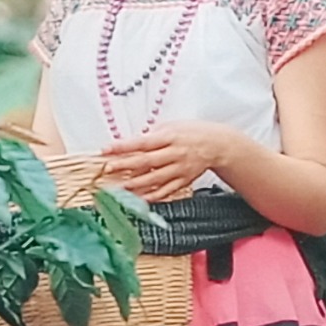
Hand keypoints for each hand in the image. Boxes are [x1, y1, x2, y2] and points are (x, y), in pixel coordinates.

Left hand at [101, 121, 246, 203]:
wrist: (219, 144)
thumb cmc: (192, 133)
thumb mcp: (172, 126)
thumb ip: (152, 135)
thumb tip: (130, 143)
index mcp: (170, 137)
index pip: (142, 142)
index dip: (123, 146)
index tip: (105, 149)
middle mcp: (175, 153)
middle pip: (146, 161)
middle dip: (125, 166)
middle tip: (108, 169)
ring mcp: (179, 169)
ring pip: (154, 179)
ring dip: (135, 184)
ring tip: (118, 188)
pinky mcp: (183, 180)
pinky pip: (165, 191)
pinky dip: (151, 196)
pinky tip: (137, 199)